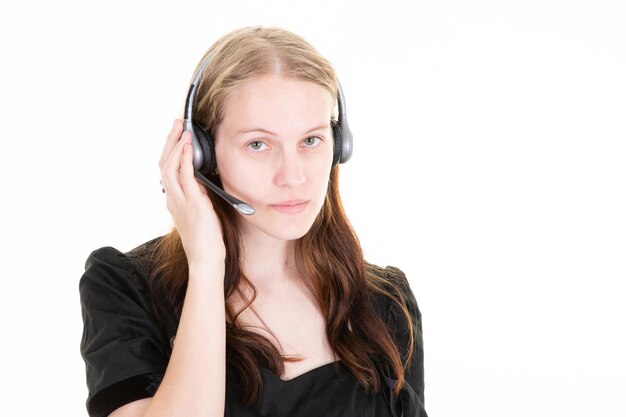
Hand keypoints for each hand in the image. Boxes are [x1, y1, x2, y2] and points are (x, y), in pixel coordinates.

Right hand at [159, 119, 225, 267]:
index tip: (177, 135)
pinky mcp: (192, 203)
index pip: (166, 169)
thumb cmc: (206, 239)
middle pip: (163, 163)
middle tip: (176, 123)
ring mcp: (180, 200)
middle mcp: (172, 198)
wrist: (206, 259)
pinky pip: (184, 176)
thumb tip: (202, 181)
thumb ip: (198, 196)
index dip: (170, 150)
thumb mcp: (201, 211)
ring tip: (182, 129)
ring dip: (175, 145)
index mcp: (174, 200)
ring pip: (169, 166)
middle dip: (170, 141)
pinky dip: (184, 159)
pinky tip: (188, 147)